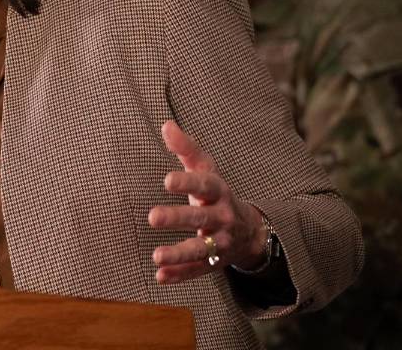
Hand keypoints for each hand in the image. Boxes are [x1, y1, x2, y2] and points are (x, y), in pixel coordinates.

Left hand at [148, 120, 265, 283]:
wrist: (249, 230)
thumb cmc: (216, 193)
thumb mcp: (206, 169)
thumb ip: (186, 149)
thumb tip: (166, 125)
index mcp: (219, 191)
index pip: (204, 185)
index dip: (187, 182)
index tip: (167, 180)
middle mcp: (222, 217)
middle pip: (200, 218)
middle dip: (177, 218)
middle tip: (152, 217)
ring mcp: (219, 242)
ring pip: (200, 250)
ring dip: (178, 254)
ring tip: (156, 256)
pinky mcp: (214, 263)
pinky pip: (198, 271)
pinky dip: (180, 275)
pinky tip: (161, 277)